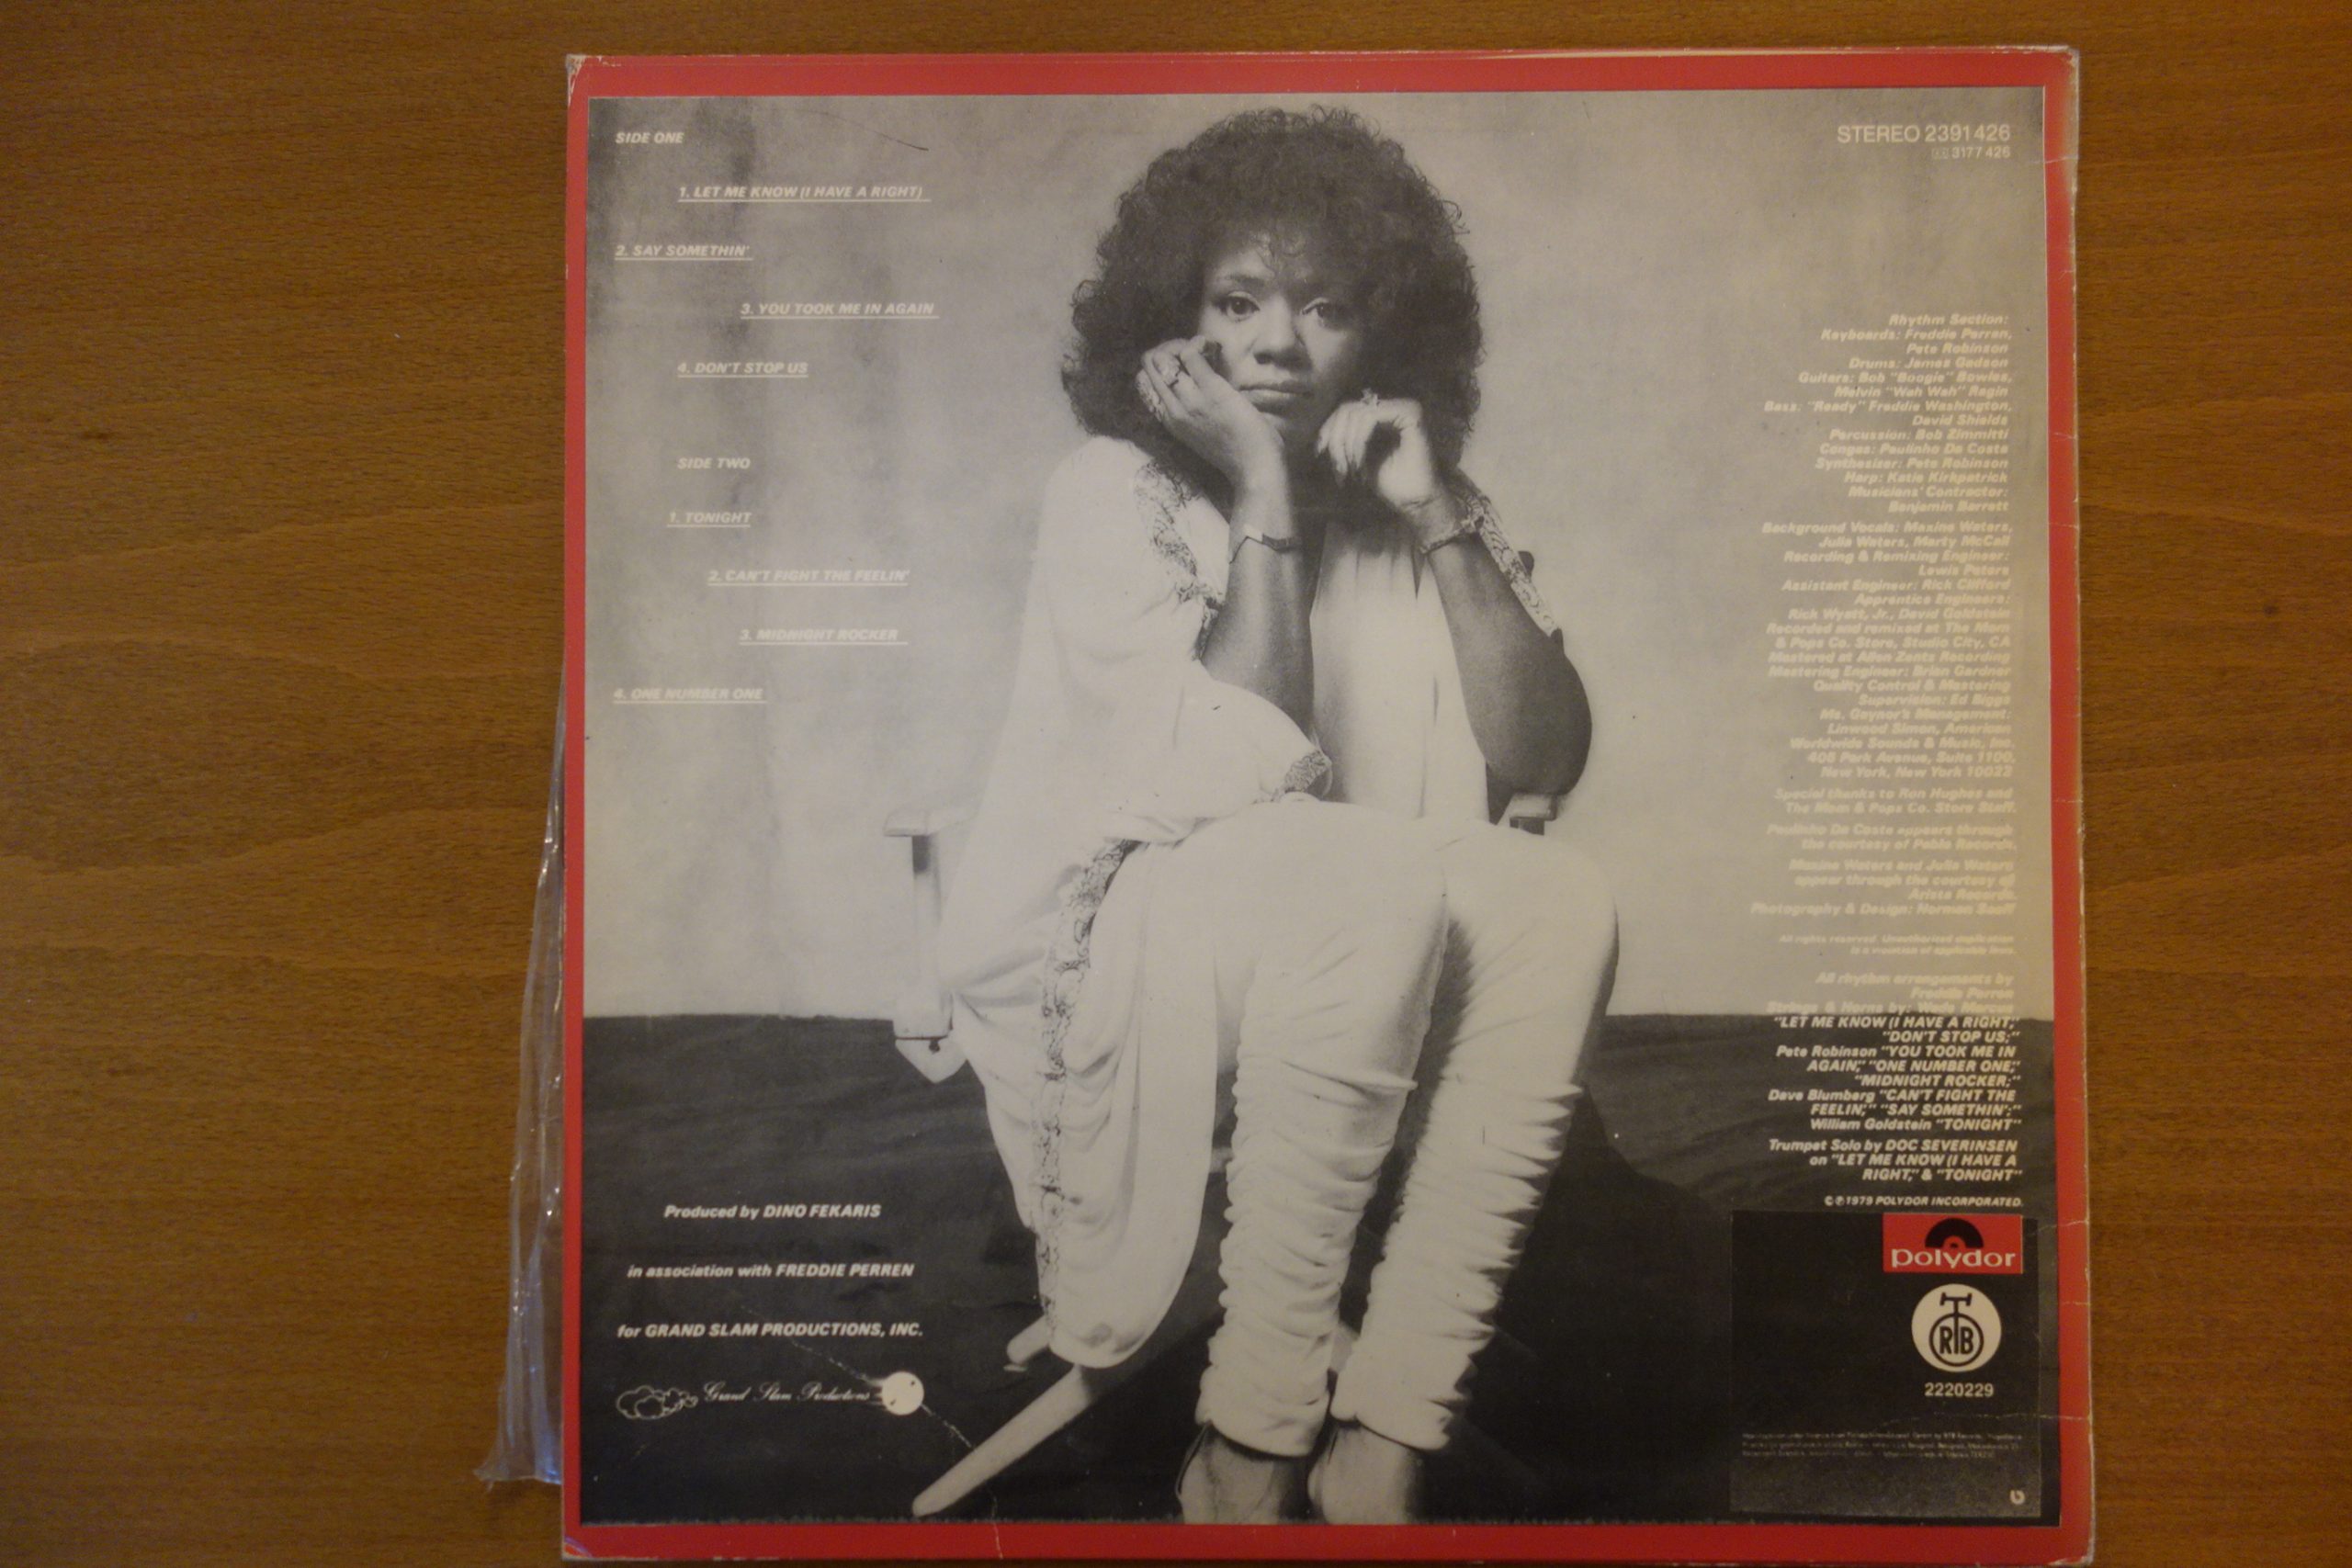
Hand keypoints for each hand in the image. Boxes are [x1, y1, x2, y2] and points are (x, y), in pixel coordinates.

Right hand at [1136, 337, 1285, 489]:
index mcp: (1171, 421)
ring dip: (1178, 346)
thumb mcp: (1202, 435)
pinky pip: (1190, 356)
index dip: (1159, 366)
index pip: (1147, 384)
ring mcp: (1191, 400)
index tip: (1178, 362)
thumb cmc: (1235, 453)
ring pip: (1164, 360)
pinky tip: (1207, 346)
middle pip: (1150, 367)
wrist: (1254, 467)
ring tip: (1198, 347)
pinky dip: (1195, 345)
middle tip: (1187, 349)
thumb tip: (1194, 386)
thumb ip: (1193, 412)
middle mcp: (1173, 410)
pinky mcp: (1211, 389)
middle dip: (1165, 351)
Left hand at [1315, 395, 1458, 544]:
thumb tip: (1317, 436)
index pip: (1344, 410)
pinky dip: (1359, 441)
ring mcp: (1402, 406)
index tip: (1318, 453)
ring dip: (1347, 445)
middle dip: (1335, 440)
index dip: (1327, 430)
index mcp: (1380, 414)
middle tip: (1338, 469)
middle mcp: (1391, 406)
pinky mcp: (1410, 413)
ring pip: (1355, 412)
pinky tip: (1360, 463)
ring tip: (1350, 471)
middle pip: (1347, 408)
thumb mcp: (1357, 458)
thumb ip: (1343, 440)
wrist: (1416, 503)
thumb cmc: (1390, 483)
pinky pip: (1370, 417)